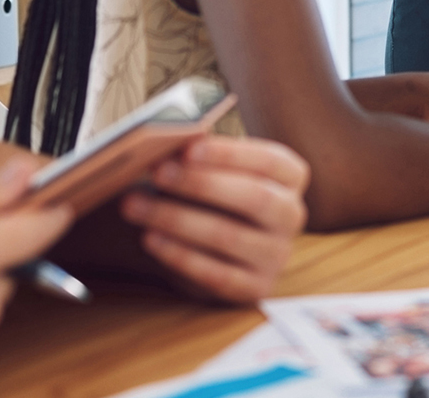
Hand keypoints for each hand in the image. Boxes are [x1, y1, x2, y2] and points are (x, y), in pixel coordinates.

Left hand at [119, 136, 308, 302]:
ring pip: (230, 236)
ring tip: (136, 205)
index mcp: (290, 177)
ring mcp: (277, 255)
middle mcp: (291, 215)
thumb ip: (200, 155)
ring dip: (178, 218)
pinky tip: (150, 238)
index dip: (229, 154)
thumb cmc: (213, 196)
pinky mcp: (256, 288)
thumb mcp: (214, 170)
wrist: (215, 246)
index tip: (188, 148)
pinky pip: (218, 275)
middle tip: (158, 173)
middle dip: (201, 184)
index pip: (268, 161)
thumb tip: (171, 140)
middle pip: (254, 197)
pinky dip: (180, 256)